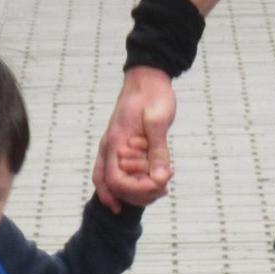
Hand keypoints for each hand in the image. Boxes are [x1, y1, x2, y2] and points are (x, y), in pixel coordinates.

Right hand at [92, 67, 176, 210]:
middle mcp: (109, 149)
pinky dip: (132, 186)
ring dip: (137, 193)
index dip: (137, 189)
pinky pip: (118, 175)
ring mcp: (113, 150)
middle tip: (164, 188)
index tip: (160, 184)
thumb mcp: (158, 122)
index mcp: (116, 142)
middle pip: (114, 188)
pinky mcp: (121, 149)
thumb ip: (158, 150)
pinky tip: (152, 188)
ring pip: (114, 184)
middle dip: (139, 194)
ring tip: (162, 188)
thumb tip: (161, 177)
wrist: (147, 78)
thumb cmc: (152, 96)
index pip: (116, 181)